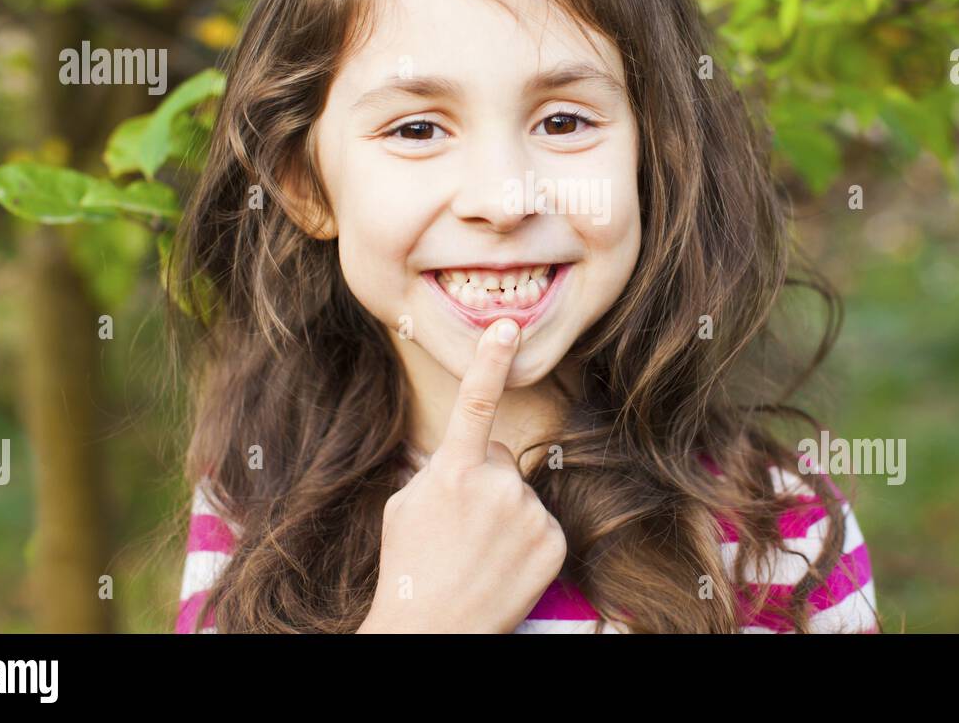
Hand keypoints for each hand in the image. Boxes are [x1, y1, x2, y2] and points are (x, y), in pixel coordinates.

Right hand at [361, 318, 566, 632]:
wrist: (431, 632)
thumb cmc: (407, 568)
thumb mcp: (404, 507)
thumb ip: (434, 470)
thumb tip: (451, 453)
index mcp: (453, 470)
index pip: (475, 402)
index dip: (490, 360)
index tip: (507, 326)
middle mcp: (496, 485)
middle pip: (495, 458)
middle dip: (480, 480)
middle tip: (456, 527)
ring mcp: (529, 514)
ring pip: (518, 493)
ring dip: (502, 513)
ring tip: (476, 552)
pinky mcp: (554, 542)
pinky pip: (540, 523)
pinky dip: (524, 540)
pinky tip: (501, 565)